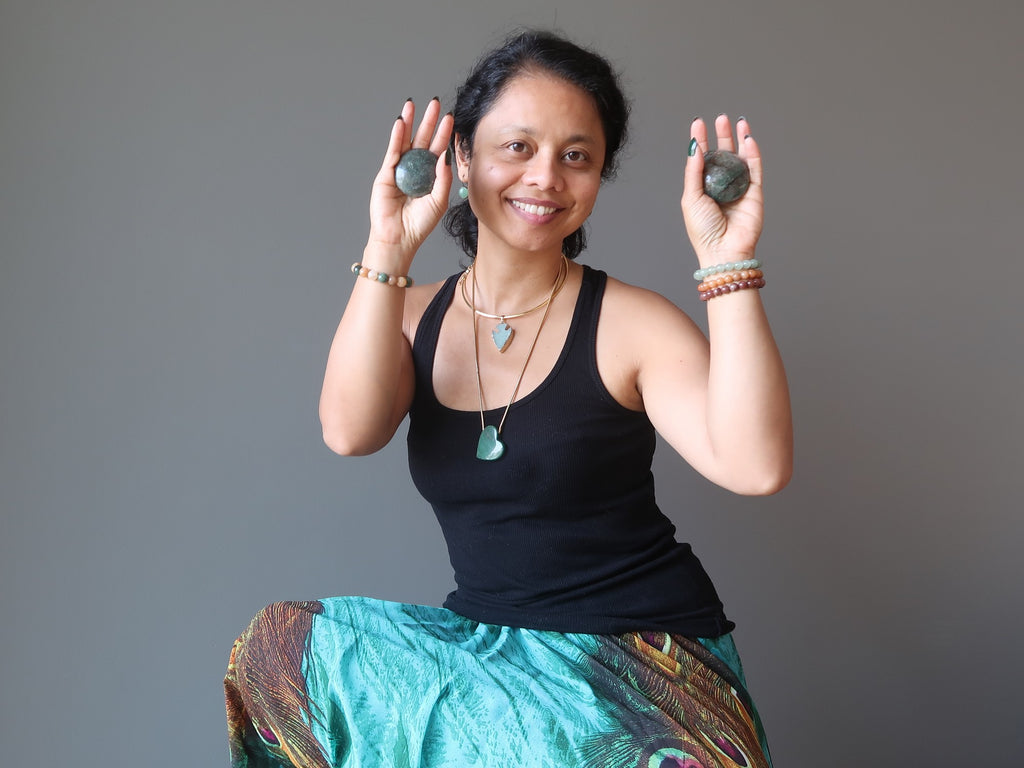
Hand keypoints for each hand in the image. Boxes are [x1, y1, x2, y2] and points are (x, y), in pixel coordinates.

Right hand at [367, 98, 453, 265]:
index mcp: (429, 176)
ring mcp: (399, 170)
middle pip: (422, 140)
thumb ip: (443, 178)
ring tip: (414, 104)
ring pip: (405, 141)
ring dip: (410, 123)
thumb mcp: (439, 201)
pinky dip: (396, 137)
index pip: (437, 150)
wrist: (399, 238)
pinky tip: (401, 123)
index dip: (443, 134)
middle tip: (435, 104)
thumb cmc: (419, 225)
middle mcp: (414, 170)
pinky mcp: (386, 173)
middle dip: (428, 122)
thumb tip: (445, 156)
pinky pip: (392, 152)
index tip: (450, 118)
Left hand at [681, 115, 763, 263]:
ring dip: (739, 139)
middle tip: (720, 118)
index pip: (703, 159)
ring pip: (741, 158)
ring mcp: (739, 188)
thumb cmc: (703, 230)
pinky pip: (755, 169)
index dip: (701, 141)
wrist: (723, 250)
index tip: (698, 123)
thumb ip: (694, 172)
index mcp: (703, 188)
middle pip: (723, 155)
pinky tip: (748, 139)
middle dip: (721, 136)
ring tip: (736, 122)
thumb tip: (695, 147)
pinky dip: (753, 154)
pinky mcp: (755, 193)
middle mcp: (721, 186)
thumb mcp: (690, 198)